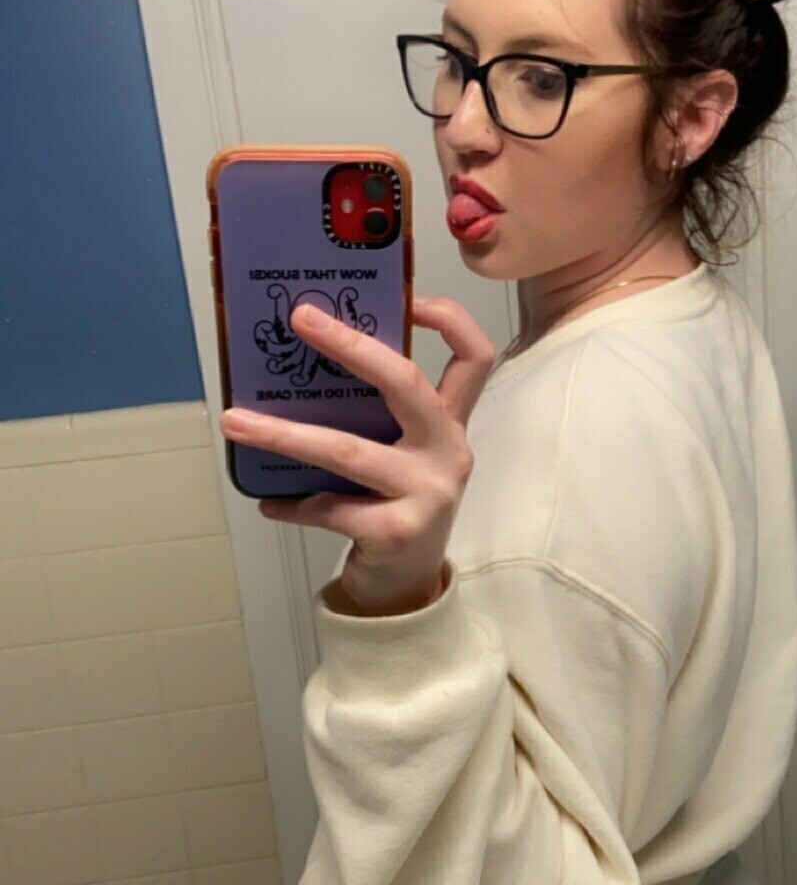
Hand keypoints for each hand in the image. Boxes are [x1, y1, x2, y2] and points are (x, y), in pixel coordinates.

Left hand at [219, 296, 495, 614]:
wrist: (408, 587)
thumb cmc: (396, 507)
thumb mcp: (403, 456)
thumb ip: (378, 418)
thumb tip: (299, 367)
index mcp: (450, 423)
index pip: (474, 356)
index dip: (447, 319)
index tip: (406, 297)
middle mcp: (449, 451)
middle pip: (406, 382)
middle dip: (351, 345)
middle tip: (300, 319)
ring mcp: (428, 492)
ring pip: (346, 450)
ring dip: (283, 433)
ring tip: (235, 421)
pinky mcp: (397, 531)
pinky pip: (329, 507)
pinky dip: (292, 503)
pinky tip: (269, 503)